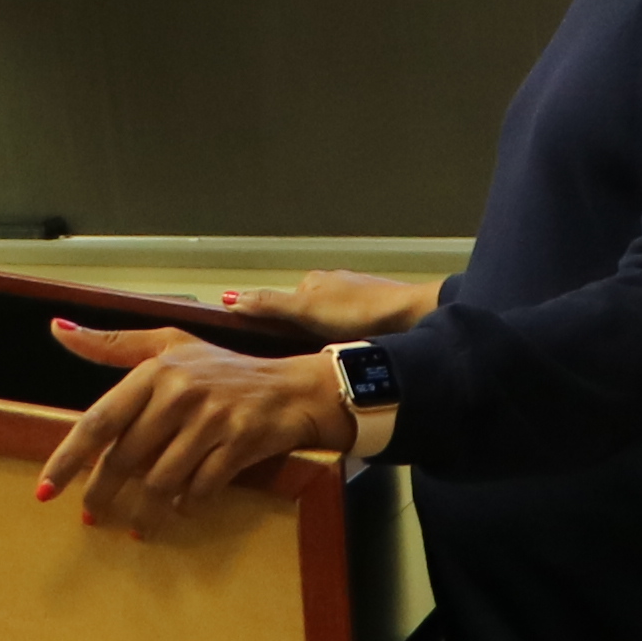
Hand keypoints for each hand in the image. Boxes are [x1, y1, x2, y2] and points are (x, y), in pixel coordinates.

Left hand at [31, 320, 353, 537]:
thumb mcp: (169, 344)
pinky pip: (200, 488)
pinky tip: (179, 509)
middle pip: (126, 458)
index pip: (100, 420)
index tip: (46, 490)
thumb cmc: (222, 369)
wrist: (292, 387)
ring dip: (144, 509)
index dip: (68, 459)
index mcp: (156, 371)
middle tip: (91, 514)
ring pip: (161, 480)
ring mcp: (212, 419)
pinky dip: (186, 505)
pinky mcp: (240, 442)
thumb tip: (57, 330)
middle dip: (103, 492)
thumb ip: (112, 344)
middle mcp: (181, 393)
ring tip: (135, 524)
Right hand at [216, 268, 439, 341]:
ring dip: (330, 340)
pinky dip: (351, 341)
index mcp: (316, 281)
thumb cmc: (359, 311)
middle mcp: (336, 286)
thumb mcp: (305, 310)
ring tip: (333, 359)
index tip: (277, 347)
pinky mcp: (379, 316)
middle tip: (308, 357)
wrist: (411, 316)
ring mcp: (360, 300)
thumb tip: (231, 298)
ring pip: (333, 324)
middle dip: (306, 335)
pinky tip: (355, 354)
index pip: (286, 303)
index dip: (280, 325)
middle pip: (309, 314)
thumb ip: (270, 305)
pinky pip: (355, 331)